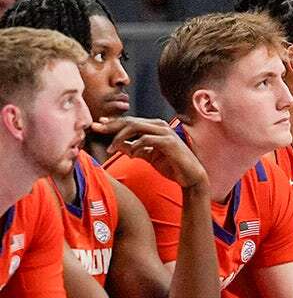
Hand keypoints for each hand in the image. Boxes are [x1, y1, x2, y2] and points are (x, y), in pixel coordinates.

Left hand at [94, 117, 208, 189]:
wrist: (190, 176)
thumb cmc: (171, 165)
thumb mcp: (147, 156)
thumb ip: (133, 148)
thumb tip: (117, 145)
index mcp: (155, 127)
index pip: (130, 121)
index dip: (113, 123)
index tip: (98, 124)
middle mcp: (160, 126)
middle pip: (130, 121)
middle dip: (111, 126)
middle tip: (96, 130)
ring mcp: (165, 132)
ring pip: (136, 127)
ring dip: (120, 137)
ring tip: (111, 149)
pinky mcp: (169, 142)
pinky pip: (146, 139)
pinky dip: (135, 146)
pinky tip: (131, 154)